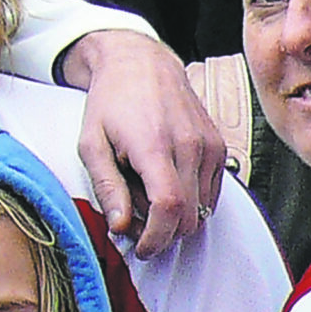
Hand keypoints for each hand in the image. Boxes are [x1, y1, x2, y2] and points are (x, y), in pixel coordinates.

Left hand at [62, 30, 224, 256]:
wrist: (140, 63)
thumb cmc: (111, 101)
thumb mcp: (91, 144)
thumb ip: (106, 188)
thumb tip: (121, 226)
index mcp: (155, 145)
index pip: (169, 208)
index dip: (156, 238)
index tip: (140, 247)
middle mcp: (190, 145)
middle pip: (189, 217)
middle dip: (163, 234)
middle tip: (136, 224)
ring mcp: (209, 145)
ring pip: (204, 210)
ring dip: (177, 218)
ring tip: (147, 198)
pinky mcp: (219, 147)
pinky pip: (213, 193)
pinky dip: (192, 202)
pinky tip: (166, 186)